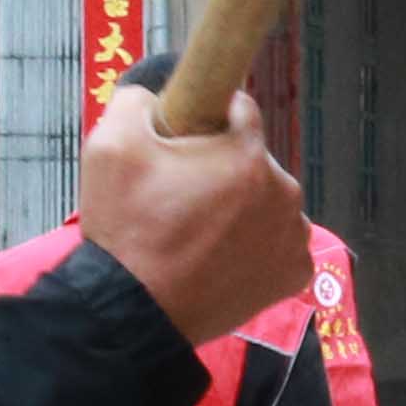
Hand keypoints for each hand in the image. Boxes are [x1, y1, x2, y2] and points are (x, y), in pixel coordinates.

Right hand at [75, 81, 309, 343]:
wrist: (135, 310)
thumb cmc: (126, 227)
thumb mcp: (110, 145)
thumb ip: (138, 101)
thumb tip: (158, 94)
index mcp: (248, 154)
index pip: (239, 108)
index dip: (208, 118)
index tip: (184, 138)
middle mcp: (285, 191)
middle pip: (254, 159)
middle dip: (223, 167)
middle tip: (182, 195)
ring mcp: (294, 236)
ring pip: (269, 202)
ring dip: (243, 207)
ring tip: (199, 231)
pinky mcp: (295, 274)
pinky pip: (278, 244)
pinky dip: (256, 246)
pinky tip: (222, 257)